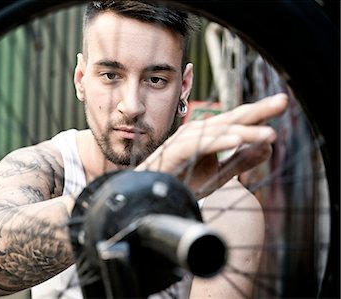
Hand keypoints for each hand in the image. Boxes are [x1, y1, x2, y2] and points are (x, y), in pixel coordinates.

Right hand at [137, 93, 288, 196]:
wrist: (155, 196)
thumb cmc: (184, 180)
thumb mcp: (220, 173)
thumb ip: (242, 160)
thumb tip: (270, 145)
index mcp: (210, 134)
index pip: (238, 121)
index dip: (260, 112)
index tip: (283, 103)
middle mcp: (198, 132)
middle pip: (231, 119)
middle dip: (256, 111)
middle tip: (282, 102)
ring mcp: (185, 141)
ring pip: (218, 132)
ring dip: (243, 131)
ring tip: (267, 133)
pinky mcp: (175, 153)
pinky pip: (198, 145)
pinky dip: (217, 142)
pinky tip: (236, 140)